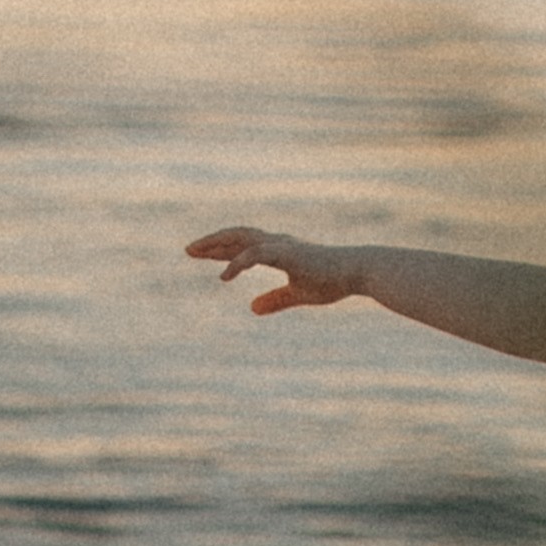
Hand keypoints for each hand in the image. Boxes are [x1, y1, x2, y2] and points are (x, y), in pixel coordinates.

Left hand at [187, 225, 372, 313]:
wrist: (357, 272)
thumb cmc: (332, 280)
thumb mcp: (298, 294)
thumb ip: (276, 300)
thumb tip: (252, 309)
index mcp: (278, 251)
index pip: (242, 246)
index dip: (220, 250)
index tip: (199, 253)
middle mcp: (276, 243)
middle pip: (236, 236)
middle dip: (212, 242)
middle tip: (188, 250)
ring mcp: (281, 246)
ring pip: (241, 239)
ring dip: (217, 244)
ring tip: (196, 252)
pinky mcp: (287, 253)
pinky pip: (255, 254)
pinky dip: (237, 263)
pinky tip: (224, 276)